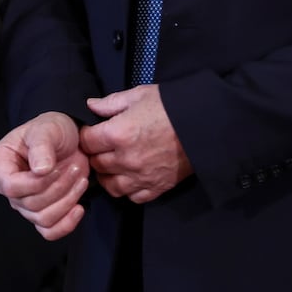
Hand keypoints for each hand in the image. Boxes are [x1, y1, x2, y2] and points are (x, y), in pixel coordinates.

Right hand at [0, 111, 89, 239]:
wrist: (71, 139)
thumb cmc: (53, 129)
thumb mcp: (47, 129)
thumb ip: (41, 147)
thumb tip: (40, 171)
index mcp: (0, 163)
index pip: (10, 186)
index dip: (35, 183)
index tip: (56, 168)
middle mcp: (8, 186)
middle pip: (30, 204)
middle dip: (59, 187)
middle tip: (75, 168)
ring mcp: (24, 203)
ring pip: (43, 218)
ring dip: (67, 200)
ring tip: (80, 179)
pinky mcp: (41, 213)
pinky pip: (50, 231)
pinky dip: (67, 224)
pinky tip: (80, 207)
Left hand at [81, 85, 192, 202]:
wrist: (204, 125)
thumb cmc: (171, 105)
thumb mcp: (140, 95)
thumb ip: (111, 103)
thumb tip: (90, 106)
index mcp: (119, 133)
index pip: (87, 142)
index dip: (86, 135)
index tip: (92, 132)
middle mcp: (126, 159)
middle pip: (96, 164)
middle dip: (96, 154)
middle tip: (103, 146)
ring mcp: (141, 177)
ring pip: (110, 185)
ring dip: (109, 175)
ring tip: (114, 164)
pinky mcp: (156, 188)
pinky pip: (132, 197)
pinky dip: (129, 189)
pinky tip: (131, 176)